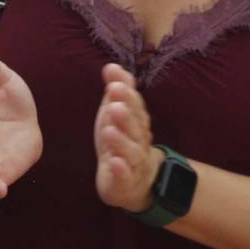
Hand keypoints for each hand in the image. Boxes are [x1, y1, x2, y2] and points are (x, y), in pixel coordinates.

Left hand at [94, 62, 163, 212]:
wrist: (138, 181)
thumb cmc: (123, 140)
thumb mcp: (116, 114)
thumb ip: (117, 91)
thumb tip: (111, 66)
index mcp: (137, 123)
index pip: (136, 108)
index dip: (127, 97)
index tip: (115, 85)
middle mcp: (139, 142)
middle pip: (135, 129)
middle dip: (126, 116)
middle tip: (115, 105)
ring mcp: (134, 163)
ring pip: (130, 152)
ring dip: (121, 141)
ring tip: (109, 131)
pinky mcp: (126, 182)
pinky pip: (125, 177)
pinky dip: (120, 170)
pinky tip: (113, 163)